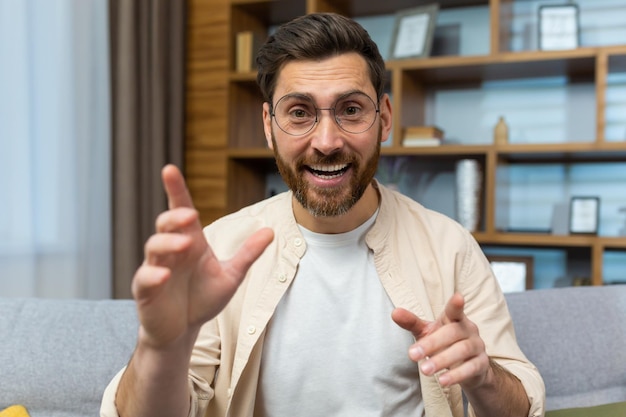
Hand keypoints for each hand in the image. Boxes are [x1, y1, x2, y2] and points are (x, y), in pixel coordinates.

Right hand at [132, 164, 273, 348]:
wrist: (183, 330)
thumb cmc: (202, 299)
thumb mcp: (231, 276)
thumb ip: (248, 254)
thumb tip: (271, 232)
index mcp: (191, 242)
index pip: (181, 210)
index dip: (175, 190)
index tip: (170, 169)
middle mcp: (171, 250)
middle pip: (166, 223)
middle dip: (175, 216)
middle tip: (191, 217)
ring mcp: (156, 268)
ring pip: (154, 246)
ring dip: (168, 242)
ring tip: (185, 243)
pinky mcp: (145, 290)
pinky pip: (144, 277)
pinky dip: (153, 274)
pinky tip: (164, 275)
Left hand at [391, 293, 490, 388]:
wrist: (469, 366)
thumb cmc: (444, 343)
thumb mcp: (427, 332)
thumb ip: (411, 323)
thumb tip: (394, 312)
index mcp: (454, 319)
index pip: (455, 310)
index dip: (456, 305)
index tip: (458, 297)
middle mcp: (468, 329)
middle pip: (452, 333)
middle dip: (432, 344)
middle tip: (412, 355)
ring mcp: (477, 346)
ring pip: (461, 350)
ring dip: (442, 360)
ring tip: (424, 370)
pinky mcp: (481, 364)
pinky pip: (470, 368)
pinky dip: (456, 375)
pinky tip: (443, 381)